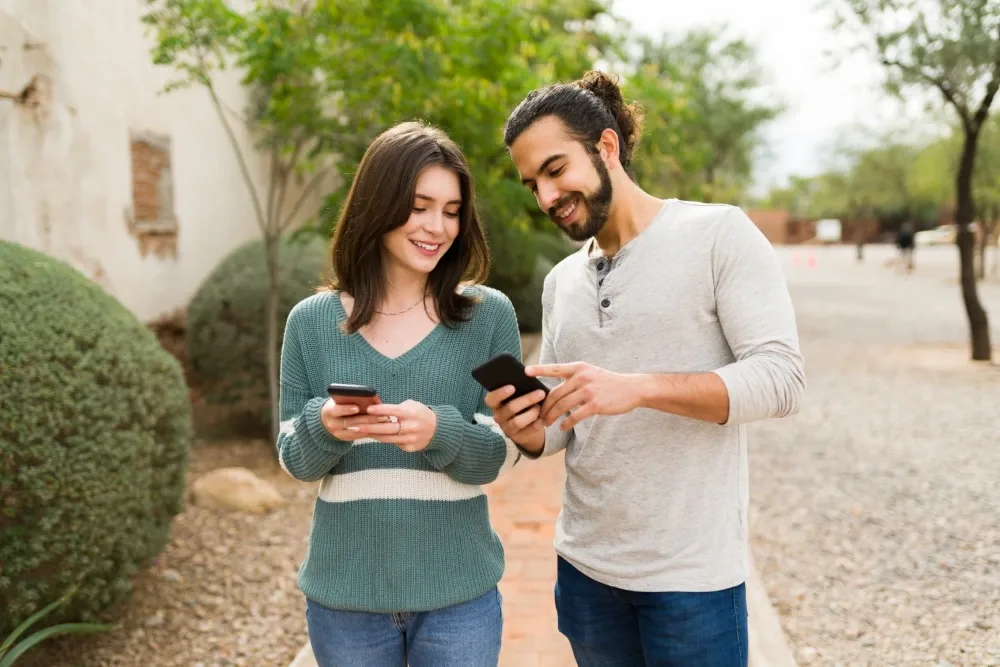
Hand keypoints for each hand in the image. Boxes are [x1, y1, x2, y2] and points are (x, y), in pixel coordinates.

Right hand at [321, 398, 393, 439]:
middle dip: (367, 419)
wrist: (326, 420)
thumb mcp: (338, 401)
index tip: (357, 407)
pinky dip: (370, 432)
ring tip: (384, 421)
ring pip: (356, 431)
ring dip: (371, 426)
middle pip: (350, 422)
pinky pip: (359, 436)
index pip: (336, 410)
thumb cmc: (337, 405)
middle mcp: (332, 424)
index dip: (346, 409)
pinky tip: (381, 427)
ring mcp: (338, 433)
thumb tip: (367, 397)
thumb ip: (348, 399)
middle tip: (381, 415)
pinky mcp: (345, 439)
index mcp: (329, 411)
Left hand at [350, 400, 436, 452]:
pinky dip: (384, 439)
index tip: (367, 409)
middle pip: (386, 428)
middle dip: (368, 427)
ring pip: (387, 438)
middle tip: (354, 425)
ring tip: (359, 431)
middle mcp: (410, 427)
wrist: (438, 429)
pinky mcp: (410, 447)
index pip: (392, 411)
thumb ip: (396, 408)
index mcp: (411, 413)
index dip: (379, 410)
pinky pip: (394, 443)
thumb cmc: (420, 413)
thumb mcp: (411, 405)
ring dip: (372, 435)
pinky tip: (374, 436)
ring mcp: (410, 439)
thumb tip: (378, 411)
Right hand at [484, 387, 546, 452]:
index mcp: (495, 403)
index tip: (512, 387)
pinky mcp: (518, 437)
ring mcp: (507, 428)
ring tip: (540, 407)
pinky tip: (543, 417)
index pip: (491, 399)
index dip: (500, 393)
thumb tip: (530, 376)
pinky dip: (538, 422)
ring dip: (532, 413)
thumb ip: (519, 387)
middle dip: (527, 400)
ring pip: (518, 421)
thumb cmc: (522, 402)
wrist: (528, 424)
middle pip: (510, 408)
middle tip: (541, 393)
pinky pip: (529, 430)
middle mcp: (498, 416)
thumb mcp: (518, 395)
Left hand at [527, 362, 641, 430]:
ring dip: (552, 417)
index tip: (525, 372)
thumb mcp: (591, 373)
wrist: (631, 388)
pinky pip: (574, 416)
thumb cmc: (608, 382)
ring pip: (562, 406)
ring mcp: (588, 391)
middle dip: (544, 407)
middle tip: (539, 416)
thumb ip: (573, 379)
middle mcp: (581, 377)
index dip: (539, 369)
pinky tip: (562, 428)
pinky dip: (566, 423)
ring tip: (547, 423)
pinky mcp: (595, 404)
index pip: (554, 369)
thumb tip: (553, 390)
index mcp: (578, 368)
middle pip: (555, 394)